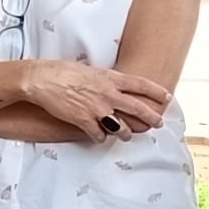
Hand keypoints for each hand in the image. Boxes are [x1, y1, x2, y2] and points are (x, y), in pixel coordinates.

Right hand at [17, 61, 152, 139]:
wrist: (42, 79)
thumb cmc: (62, 71)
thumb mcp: (90, 71)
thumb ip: (104, 80)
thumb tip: (111, 86)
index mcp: (110, 78)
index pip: (140, 84)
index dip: (156, 91)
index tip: (166, 97)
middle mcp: (108, 94)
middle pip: (137, 108)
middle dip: (151, 117)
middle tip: (158, 123)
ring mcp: (97, 109)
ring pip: (121, 127)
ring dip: (126, 133)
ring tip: (126, 135)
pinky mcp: (84, 121)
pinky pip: (99, 135)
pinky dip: (100, 138)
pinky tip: (98, 137)